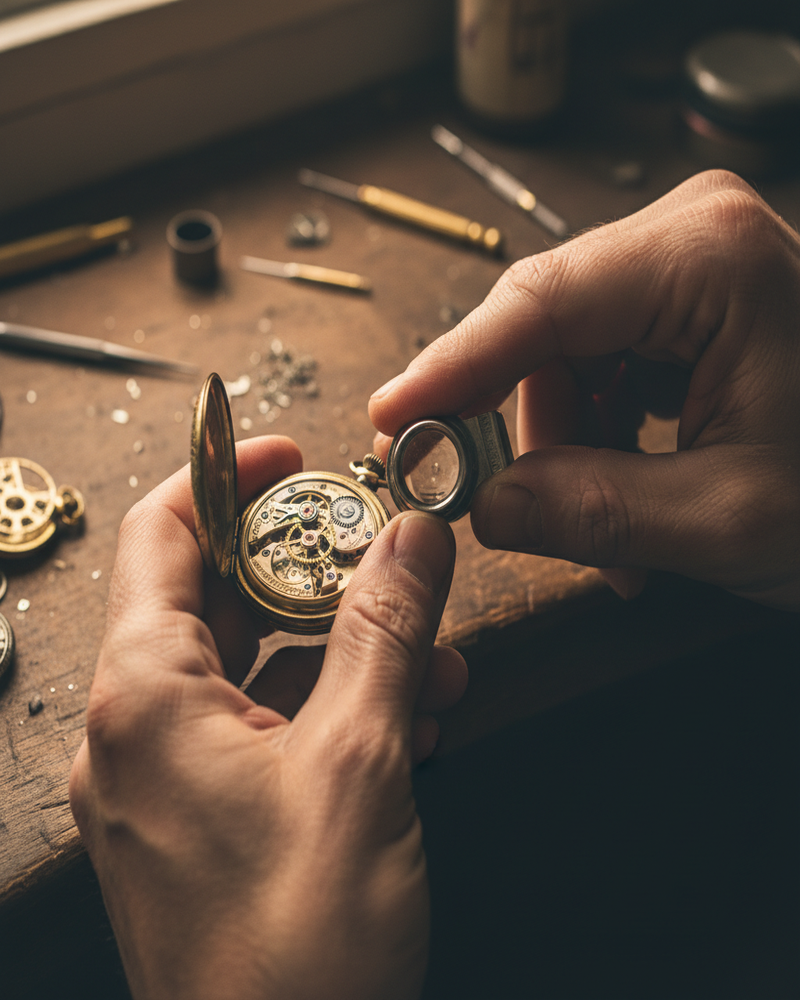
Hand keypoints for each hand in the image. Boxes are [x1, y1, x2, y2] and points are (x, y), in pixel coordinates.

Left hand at [69, 435, 465, 999]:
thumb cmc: (296, 955)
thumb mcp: (360, 766)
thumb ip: (385, 634)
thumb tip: (410, 537)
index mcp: (145, 698)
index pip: (166, 535)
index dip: (230, 475)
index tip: (296, 449)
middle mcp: (142, 731)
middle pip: (223, 597)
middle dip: (319, 571)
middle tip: (390, 554)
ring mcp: (175, 779)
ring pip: (261, 665)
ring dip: (348, 646)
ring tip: (431, 652)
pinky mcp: (214, 818)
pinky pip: (272, 726)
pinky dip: (338, 706)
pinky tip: (413, 715)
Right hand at [370, 170, 799, 610]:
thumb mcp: (722, 520)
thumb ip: (584, 511)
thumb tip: (480, 506)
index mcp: (708, 260)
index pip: (538, 305)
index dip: (451, 370)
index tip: (391, 418)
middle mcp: (695, 237)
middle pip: (548, 332)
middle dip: (527, 435)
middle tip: (507, 513)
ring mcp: (698, 264)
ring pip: (573, 358)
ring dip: (574, 454)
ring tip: (617, 542)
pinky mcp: (700, 300)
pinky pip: (612, 365)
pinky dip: (608, 439)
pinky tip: (637, 502)